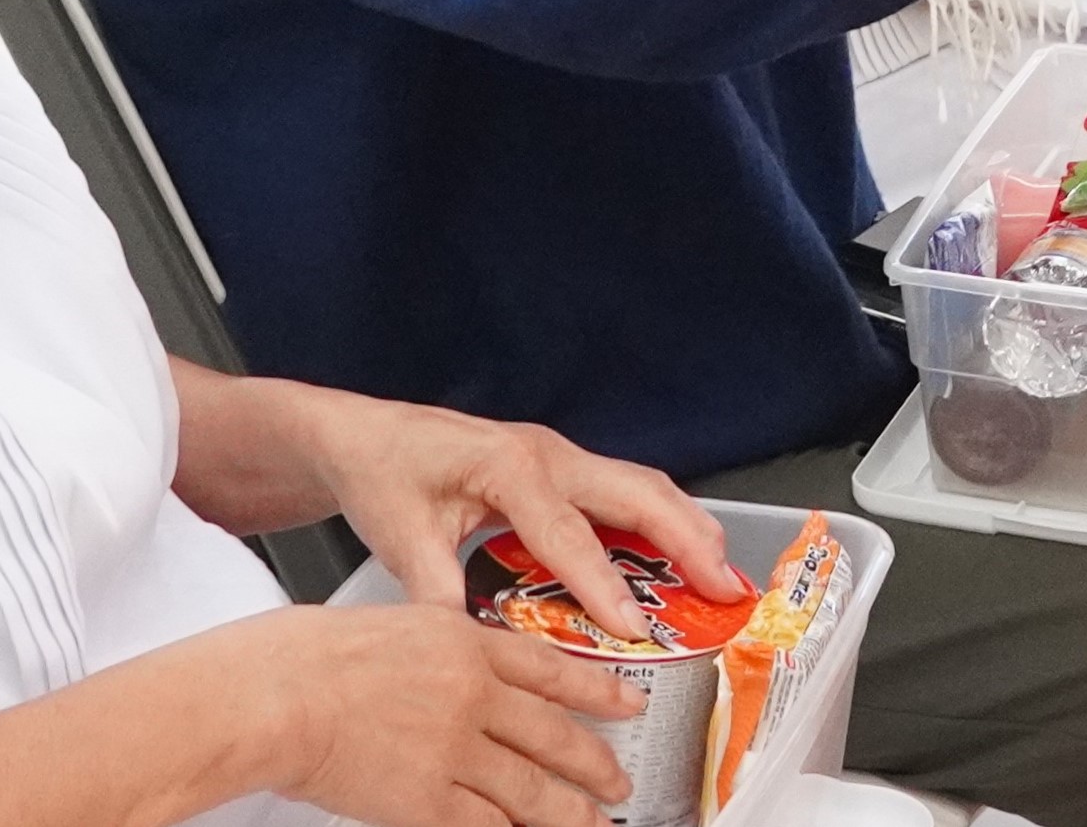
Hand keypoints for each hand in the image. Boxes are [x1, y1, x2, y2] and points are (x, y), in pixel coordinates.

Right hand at [247, 603, 637, 826]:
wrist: (276, 695)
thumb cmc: (307, 655)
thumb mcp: (394, 623)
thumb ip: (441, 648)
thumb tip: (469, 673)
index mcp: (463, 641)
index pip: (549, 668)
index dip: (598, 689)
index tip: (628, 702)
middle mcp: (472, 695)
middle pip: (553, 735)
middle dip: (595, 763)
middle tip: (619, 781)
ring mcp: (454, 749)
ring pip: (532, 790)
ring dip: (571, 813)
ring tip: (595, 824)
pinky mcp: (427, 799)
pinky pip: (485, 826)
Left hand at [293, 387, 743, 642]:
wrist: (365, 435)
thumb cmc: (384, 474)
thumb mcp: (401, 538)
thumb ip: (438, 594)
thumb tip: (471, 652)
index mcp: (508, 465)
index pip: (568, 534)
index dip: (603, 585)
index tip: (632, 629)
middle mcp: (546, 453)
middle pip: (636, 492)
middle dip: (685, 540)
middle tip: (722, 588)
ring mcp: (559, 457)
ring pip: (641, 488)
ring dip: (685, 527)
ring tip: (720, 575)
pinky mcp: (560, 469)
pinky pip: (624, 494)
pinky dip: (661, 524)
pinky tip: (679, 559)